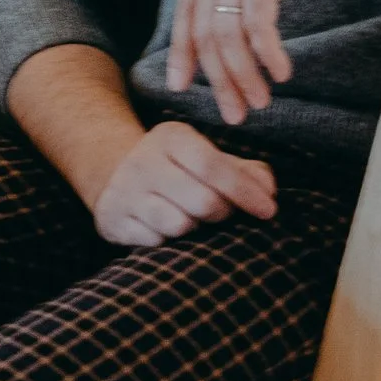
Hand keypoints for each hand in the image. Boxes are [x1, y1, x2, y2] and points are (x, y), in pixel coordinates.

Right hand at [93, 120, 278, 250]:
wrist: (115, 175)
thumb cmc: (178, 170)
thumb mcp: (208, 158)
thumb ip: (245, 171)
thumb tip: (268, 191)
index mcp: (171, 138)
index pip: (211, 165)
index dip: (243, 190)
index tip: (268, 210)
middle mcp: (143, 160)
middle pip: (201, 200)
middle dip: (222, 213)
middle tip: (222, 213)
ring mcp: (124, 191)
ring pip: (178, 225)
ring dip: (195, 229)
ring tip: (192, 219)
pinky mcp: (112, 219)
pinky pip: (155, 242)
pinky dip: (169, 241)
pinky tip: (166, 229)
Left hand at [166, 0, 356, 126]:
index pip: (185, 11)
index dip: (182, 51)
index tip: (182, 84)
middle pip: (204, 34)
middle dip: (217, 79)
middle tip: (233, 113)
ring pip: (227, 36)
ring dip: (244, 75)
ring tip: (260, 102)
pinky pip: (257, 24)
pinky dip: (266, 54)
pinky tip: (281, 72)